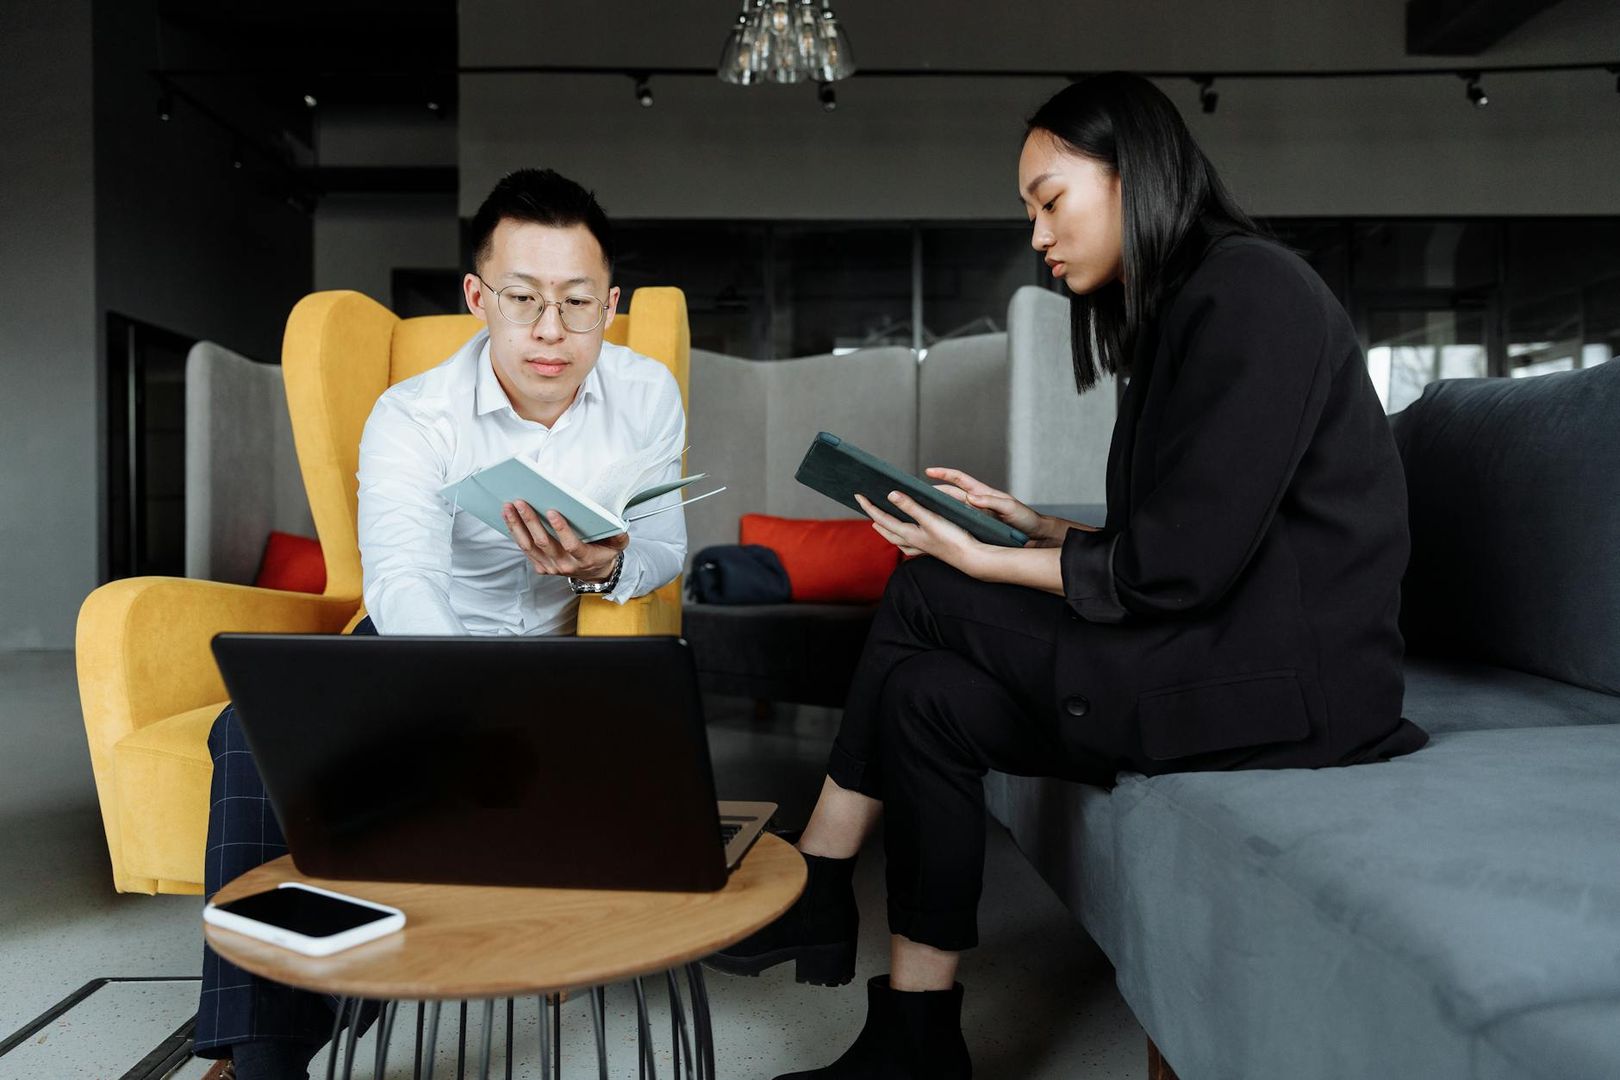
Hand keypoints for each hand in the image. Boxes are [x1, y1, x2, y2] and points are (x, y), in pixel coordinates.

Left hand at [504, 501, 629, 580]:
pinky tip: (509, 518)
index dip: (561, 530)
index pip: (571, 545)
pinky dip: (515, 533)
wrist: (595, 573)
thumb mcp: (617, 544)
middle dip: (531, 521)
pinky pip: (525, 549)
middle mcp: (565, 566)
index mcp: (584, 559)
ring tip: (509, 507)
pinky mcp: (541, 567)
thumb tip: (616, 525)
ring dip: (517, 526)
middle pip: (544, 543)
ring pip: (529, 546)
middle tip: (522, 503)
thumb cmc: (604, 552)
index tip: (552, 512)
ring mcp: (551, 567)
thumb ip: (619, 535)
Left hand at [855, 490, 989, 575]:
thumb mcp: (930, 518)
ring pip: (896, 539)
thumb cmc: (952, 538)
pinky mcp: (930, 549)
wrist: (971, 557)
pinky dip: (902, 540)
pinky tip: (906, 539)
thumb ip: (910, 506)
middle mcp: (911, 542)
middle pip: (886, 530)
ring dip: (886, 530)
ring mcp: (921, 547)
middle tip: (866, 506)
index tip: (858, 495)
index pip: (882, 518)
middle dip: (874, 518)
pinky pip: (909, 545)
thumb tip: (890, 495)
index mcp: (908, 534)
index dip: (869, 506)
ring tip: (879, 524)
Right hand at [923, 467, 1062, 546]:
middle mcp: (976, 502)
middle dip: (931, 493)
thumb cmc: (1025, 519)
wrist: (1034, 535)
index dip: (944, 473)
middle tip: (912, 494)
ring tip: (917, 512)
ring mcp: (975, 515)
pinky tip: (935, 530)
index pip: (959, 479)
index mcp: (982, 493)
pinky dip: (945, 524)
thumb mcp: (1010, 508)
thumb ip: (991, 502)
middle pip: (948, 494)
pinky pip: (956, 523)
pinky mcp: (976, 527)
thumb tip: (971, 498)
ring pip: (949, 510)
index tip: (928, 471)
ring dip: (935, 510)